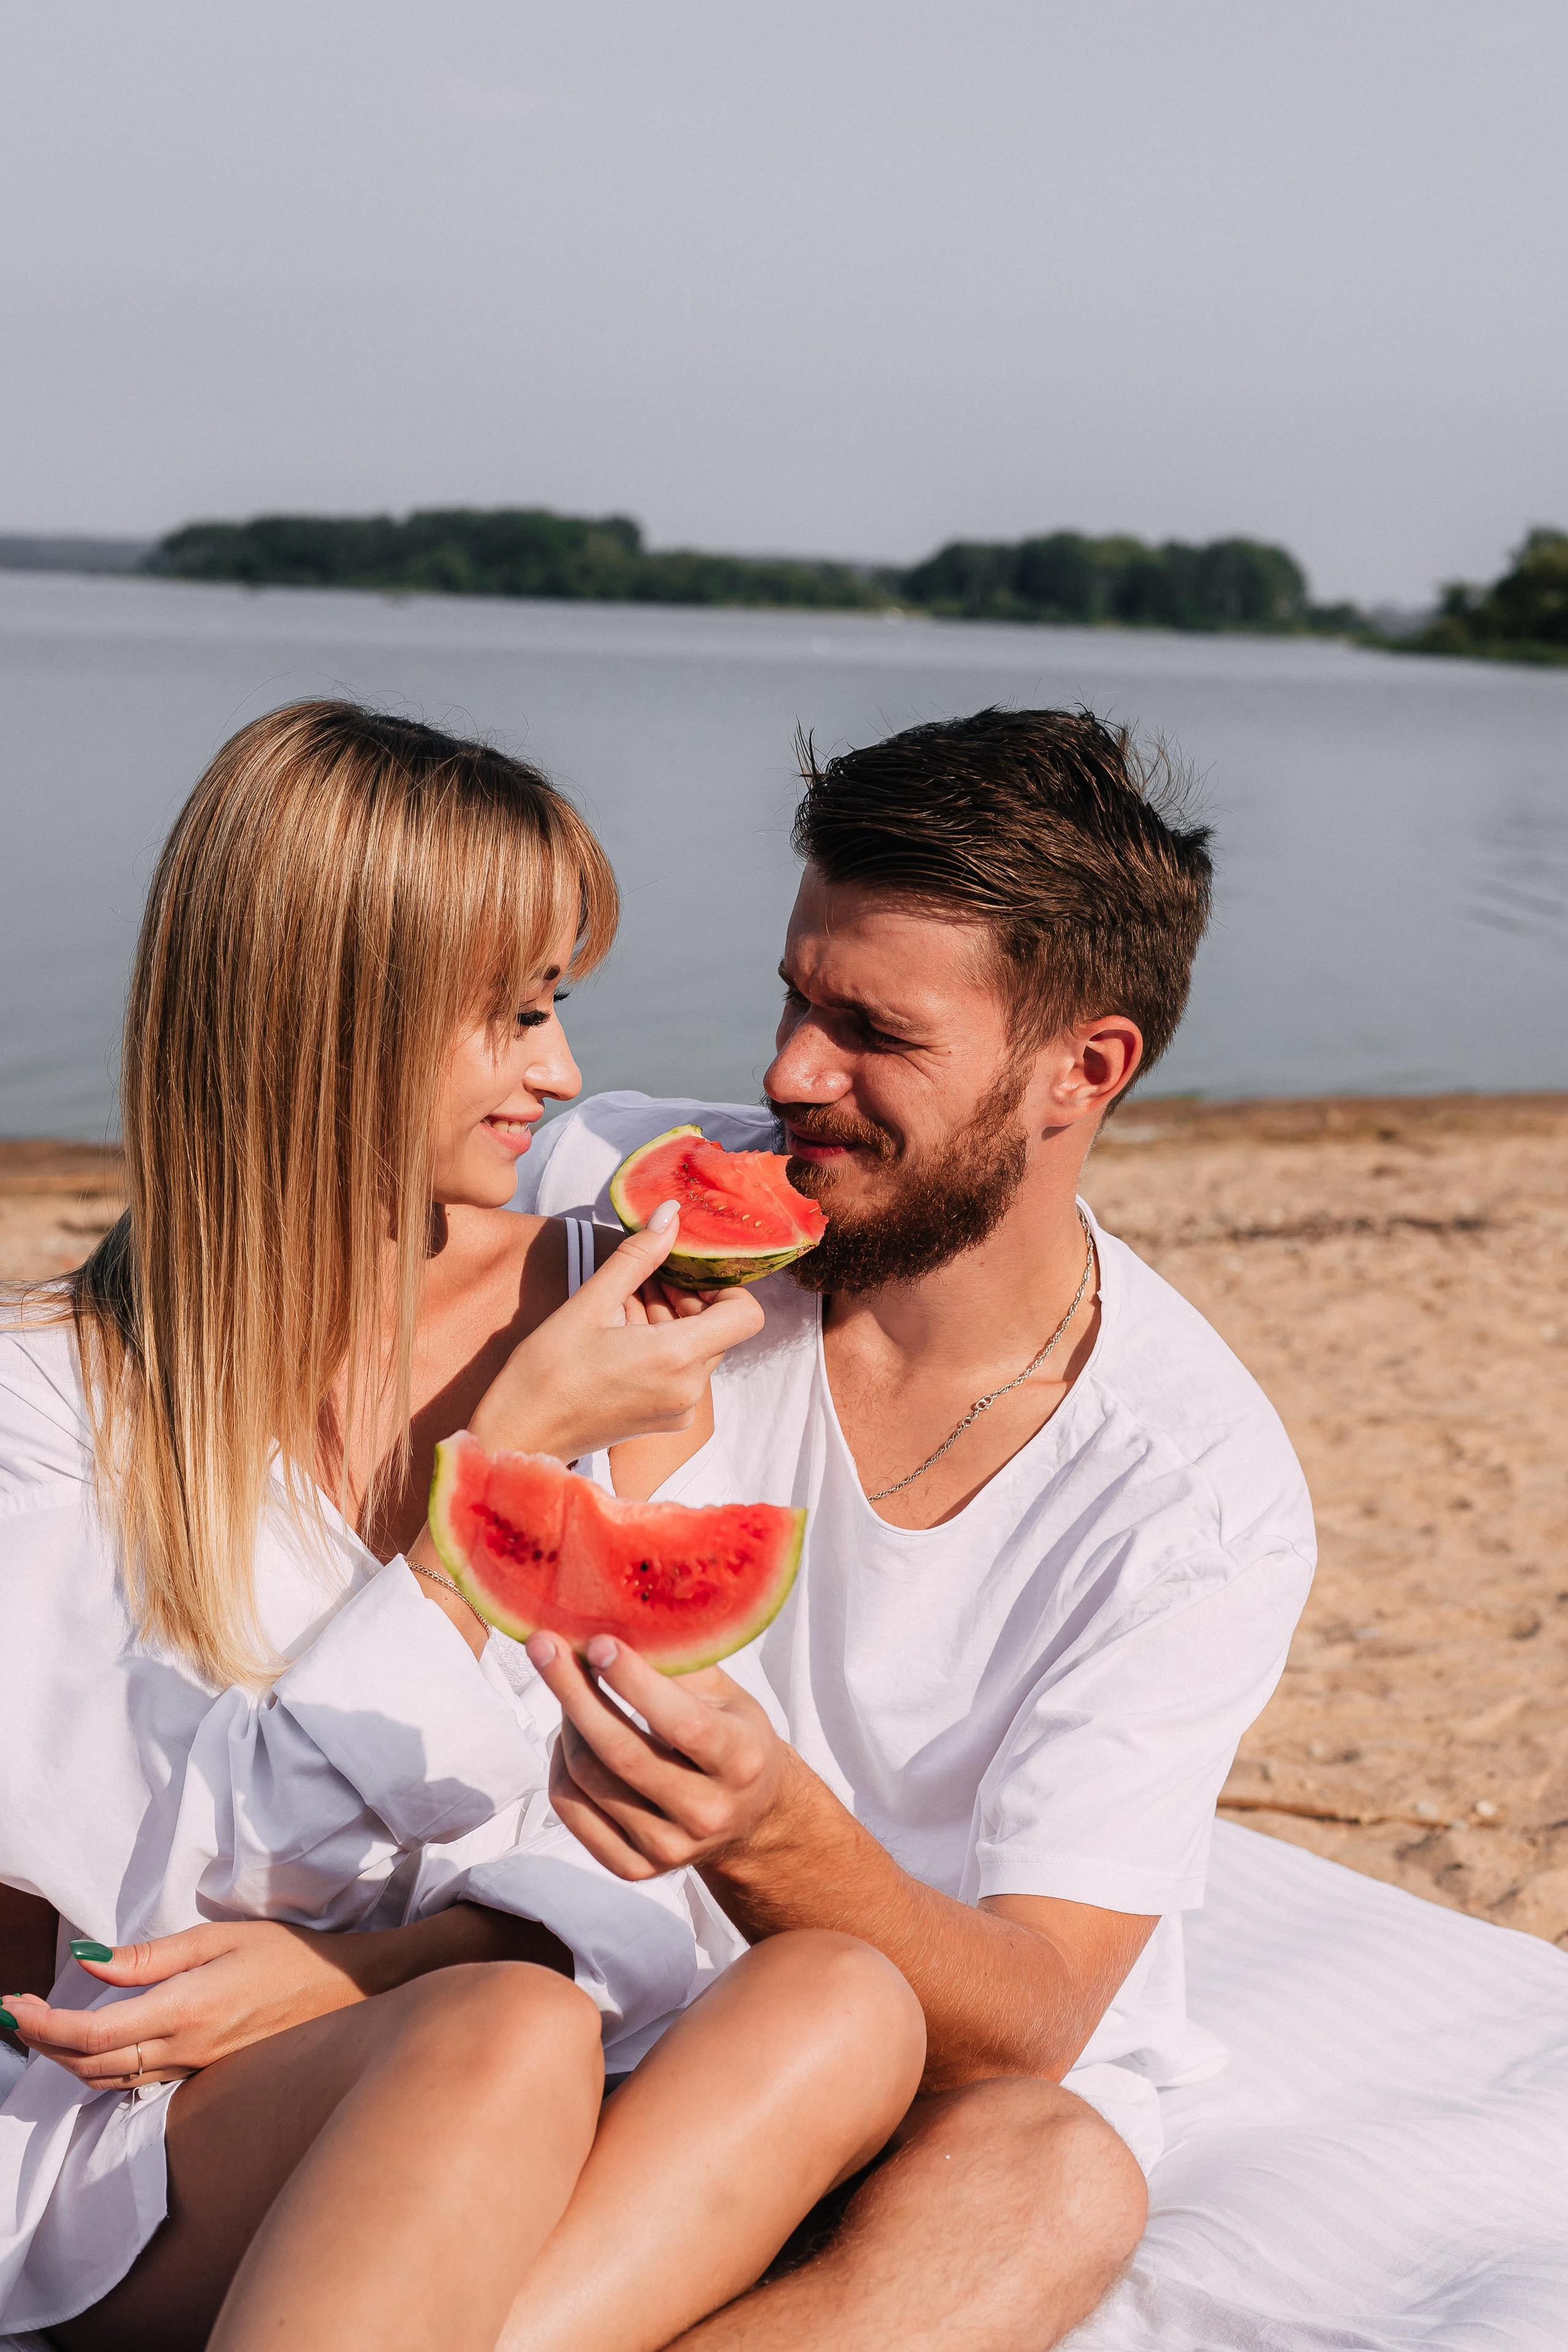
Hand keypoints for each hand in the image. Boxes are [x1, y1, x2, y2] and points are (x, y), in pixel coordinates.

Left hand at [1, 1919, 374, 2088]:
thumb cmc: (287, 1954)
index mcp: (184, 2010)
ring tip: (41, 2029)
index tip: (14, 2004)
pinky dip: (100, 2068)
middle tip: (15, 2014)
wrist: (344, 1990)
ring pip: (109, 2080)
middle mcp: (184, 2049)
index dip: (44, 2025)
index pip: (93, 2034)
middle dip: (43, 2043)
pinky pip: (136, 2082)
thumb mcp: (217, 1937)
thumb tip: (89, 1960)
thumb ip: (149, 1956)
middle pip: (90, 2065)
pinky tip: (91, 2047)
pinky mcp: (203, 2074)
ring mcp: (194, 2069)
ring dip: (66, 2059)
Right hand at [468, 1210, 762, 1462]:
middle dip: (685, 1299)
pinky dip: (663, 1348)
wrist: (520, 1435)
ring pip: (698, 1348)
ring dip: (670, 1321)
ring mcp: (679, 1409)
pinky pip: (683, 1372)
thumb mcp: (590, 1303)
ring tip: (622, 1308)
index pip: (747, 1315)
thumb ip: (638, 1256)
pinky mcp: (666, 1420)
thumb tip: (670, 1214)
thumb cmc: (546, 1372)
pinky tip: (621, 1337)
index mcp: (676, 1358)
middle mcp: (689, 1389)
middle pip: (718, 1329)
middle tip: (640, 1282)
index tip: (685, 1273)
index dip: (724, 1287)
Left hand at [529, 1633, 798, 1879]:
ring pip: (587, 1778)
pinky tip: (568, 1732)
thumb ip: (682, 1662)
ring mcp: (669, 1849)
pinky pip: (570, 1808)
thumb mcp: (728, 1695)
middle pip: (620, 1753)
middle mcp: (707, 1813)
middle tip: (544, 1644)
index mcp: (741, 1761)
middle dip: (573, 1691)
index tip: (599, 1641)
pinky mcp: (633, 1868)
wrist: (750, 1818)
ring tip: (565, 1682)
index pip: (680, 1722)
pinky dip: (558, 1762)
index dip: (634, 1681)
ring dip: (565, 1720)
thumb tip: (622, 1610)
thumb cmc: (733, 1737)